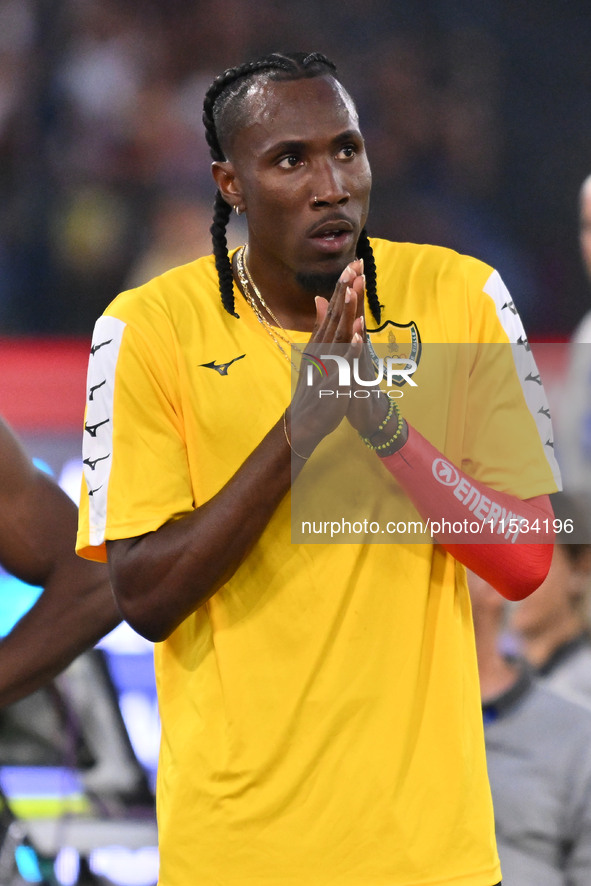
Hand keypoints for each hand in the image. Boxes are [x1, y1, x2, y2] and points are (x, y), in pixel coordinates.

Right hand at [287, 260, 364, 456]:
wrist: (307, 418)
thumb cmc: (317, 384)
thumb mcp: (319, 350)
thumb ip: (321, 324)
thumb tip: (321, 299)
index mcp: (322, 339)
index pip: (333, 307)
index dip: (343, 285)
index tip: (353, 263)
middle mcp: (323, 346)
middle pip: (336, 313)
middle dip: (345, 289)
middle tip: (355, 265)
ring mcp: (328, 362)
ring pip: (339, 332)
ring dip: (347, 311)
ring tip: (354, 289)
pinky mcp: (334, 379)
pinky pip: (343, 362)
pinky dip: (350, 348)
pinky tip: (357, 335)